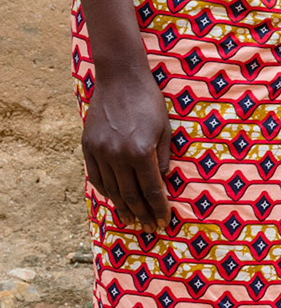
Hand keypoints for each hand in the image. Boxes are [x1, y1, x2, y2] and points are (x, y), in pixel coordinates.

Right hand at [82, 68, 172, 231]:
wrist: (120, 79)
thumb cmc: (149, 101)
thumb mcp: (165, 128)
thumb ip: (164, 156)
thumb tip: (162, 180)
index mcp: (141, 151)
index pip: (152, 189)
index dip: (158, 208)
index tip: (164, 222)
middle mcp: (119, 156)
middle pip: (131, 195)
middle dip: (143, 214)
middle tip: (150, 228)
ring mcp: (100, 152)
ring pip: (111, 189)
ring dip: (123, 208)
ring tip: (132, 220)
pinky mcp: (87, 147)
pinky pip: (96, 177)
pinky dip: (105, 191)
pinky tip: (114, 199)